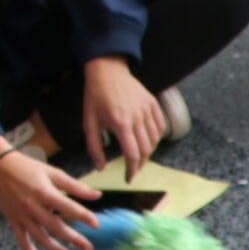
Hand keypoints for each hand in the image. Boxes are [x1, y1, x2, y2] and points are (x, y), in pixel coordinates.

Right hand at [0, 147, 99, 249]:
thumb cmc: (27, 168)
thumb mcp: (52, 172)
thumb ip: (75, 186)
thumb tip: (97, 195)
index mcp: (44, 192)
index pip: (67, 207)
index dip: (82, 216)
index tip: (95, 224)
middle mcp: (32, 207)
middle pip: (56, 227)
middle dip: (74, 239)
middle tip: (89, 249)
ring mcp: (22, 216)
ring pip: (41, 238)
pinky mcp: (13, 221)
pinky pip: (22, 241)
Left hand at [82, 57, 164, 182]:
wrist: (107, 71)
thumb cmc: (95, 96)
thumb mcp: (88, 122)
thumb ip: (94, 147)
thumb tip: (101, 167)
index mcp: (120, 123)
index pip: (132, 154)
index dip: (132, 170)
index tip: (128, 178)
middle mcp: (137, 117)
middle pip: (146, 150)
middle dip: (140, 164)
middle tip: (132, 170)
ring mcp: (147, 109)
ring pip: (154, 140)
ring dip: (148, 152)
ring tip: (139, 156)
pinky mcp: (152, 103)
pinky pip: (160, 126)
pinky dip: (156, 137)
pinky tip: (148, 141)